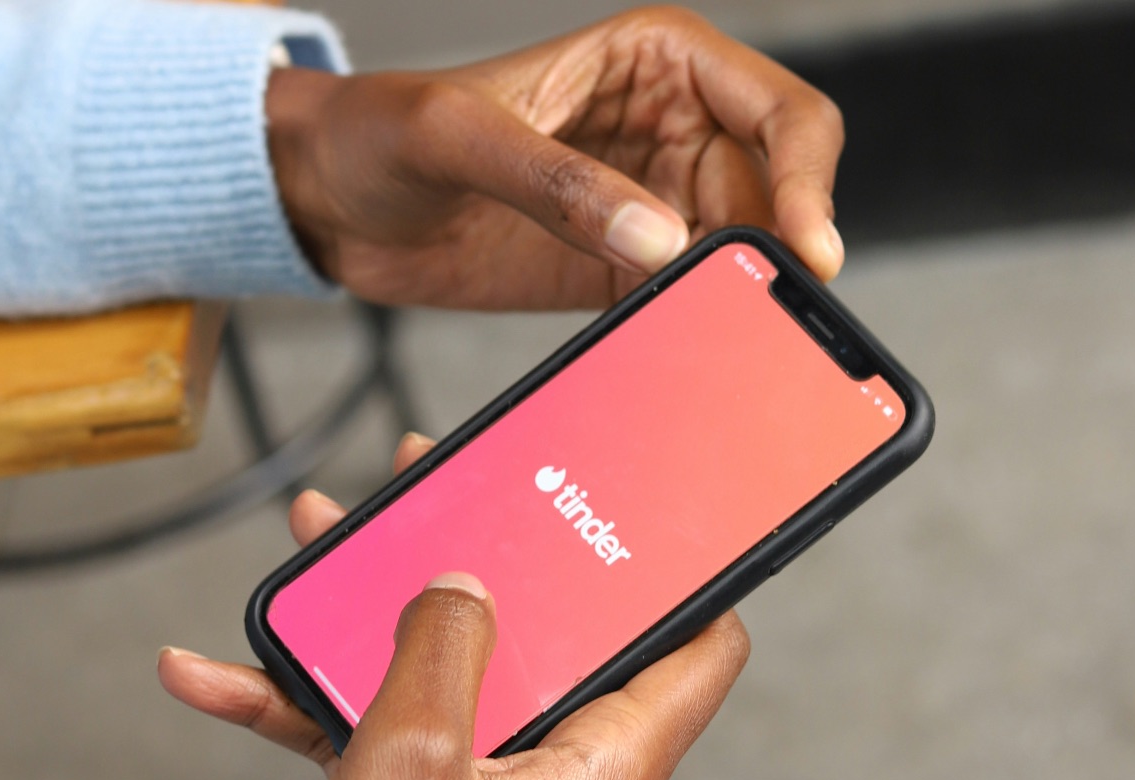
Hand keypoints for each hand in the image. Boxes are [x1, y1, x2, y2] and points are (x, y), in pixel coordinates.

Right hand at [159, 434, 751, 779]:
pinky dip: (312, 699)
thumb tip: (464, 582)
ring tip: (321, 537)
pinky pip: (383, 732)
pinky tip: (216, 673)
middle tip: (444, 483)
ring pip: (455, 672)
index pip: (700, 652)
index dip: (686, 574)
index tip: (646, 508)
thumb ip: (444, 646)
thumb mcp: (411, 759)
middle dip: (491, 558)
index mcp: (603, 770)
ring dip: (380, 612)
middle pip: (555, 638)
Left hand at [265, 6, 844, 310]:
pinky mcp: (616, 272)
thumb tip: (659, 238)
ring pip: (735, 261)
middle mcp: (671, 130)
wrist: (325, 198)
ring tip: (716, 350)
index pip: (782, 112)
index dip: (809, 179)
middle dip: (772, 258)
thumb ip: (555, 181)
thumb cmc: (379, 129)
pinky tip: (673, 361)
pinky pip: (679, 305)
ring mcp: (649, 206)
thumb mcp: (455, 135)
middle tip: (761, 323)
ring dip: (733, 305)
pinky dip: (686, 334)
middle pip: (774, 198)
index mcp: (657, 63)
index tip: (803, 251)